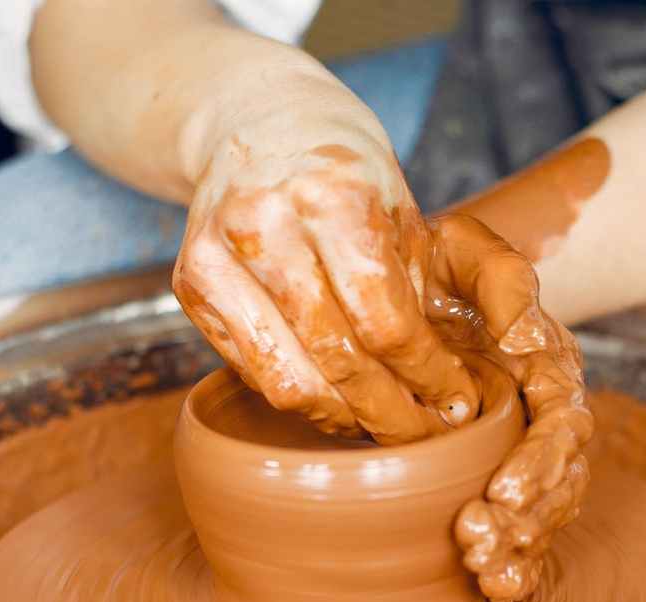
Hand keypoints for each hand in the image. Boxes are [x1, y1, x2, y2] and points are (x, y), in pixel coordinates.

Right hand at [173, 109, 481, 443]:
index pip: (386, 322)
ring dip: (343, 418)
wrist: (257, 122)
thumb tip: (443, 390)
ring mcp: (218, 256)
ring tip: (381, 426)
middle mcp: (267, 224)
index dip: (426, 375)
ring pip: (287, 381)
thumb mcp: (402, 210)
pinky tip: (335, 402)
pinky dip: (299, 397)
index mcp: (334, 197)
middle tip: (425, 435)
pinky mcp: (188, 284)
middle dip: (390, 413)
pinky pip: (252, 371)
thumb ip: (421, 292)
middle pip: (337, 359)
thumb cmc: (344, 174)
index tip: (457, 403)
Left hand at [425, 215, 594, 601]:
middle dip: (524, 519)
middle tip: (476, 541)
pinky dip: (513, 564)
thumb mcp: (469, 250)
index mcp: (547, 368)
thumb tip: (528, 335)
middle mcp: (543, 418)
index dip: (538, 464)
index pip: (560, 425)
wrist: (411, 285)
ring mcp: (522, 453)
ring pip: (541, 514)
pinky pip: (517, 529)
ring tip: (481, 571)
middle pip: (557, 482)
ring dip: (518, 548)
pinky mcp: (495, 480)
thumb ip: (505, 280)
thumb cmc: (438, 265)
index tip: (501, 493)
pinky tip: (492, 591)